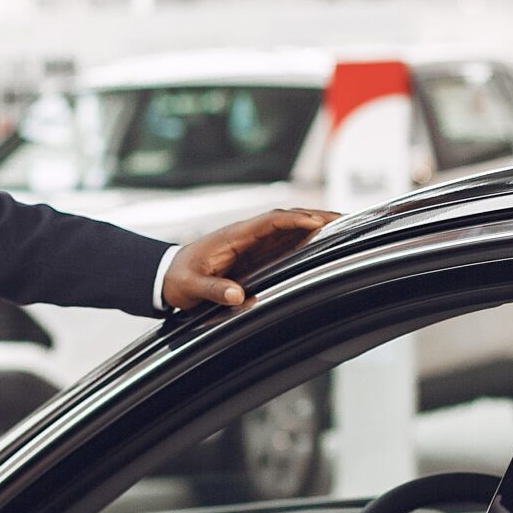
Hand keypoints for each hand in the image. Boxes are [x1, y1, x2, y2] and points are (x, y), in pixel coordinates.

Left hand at [163, 208, 340, 310]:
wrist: (166, 276)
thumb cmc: (177, 278)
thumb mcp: (190, 287)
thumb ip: (213, 289)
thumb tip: (238, 295)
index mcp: (233, 236)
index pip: (269, 221)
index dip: (294, 220)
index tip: (316, 222)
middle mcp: (246, 235)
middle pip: (286, 219)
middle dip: (315, 217)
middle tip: (345, 220)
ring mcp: (252, 243)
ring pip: (289, 229)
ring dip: (315, 226)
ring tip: (344, 228)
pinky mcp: (255, 254)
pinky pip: (283, 242)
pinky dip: (304, 239)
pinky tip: (323, 242)